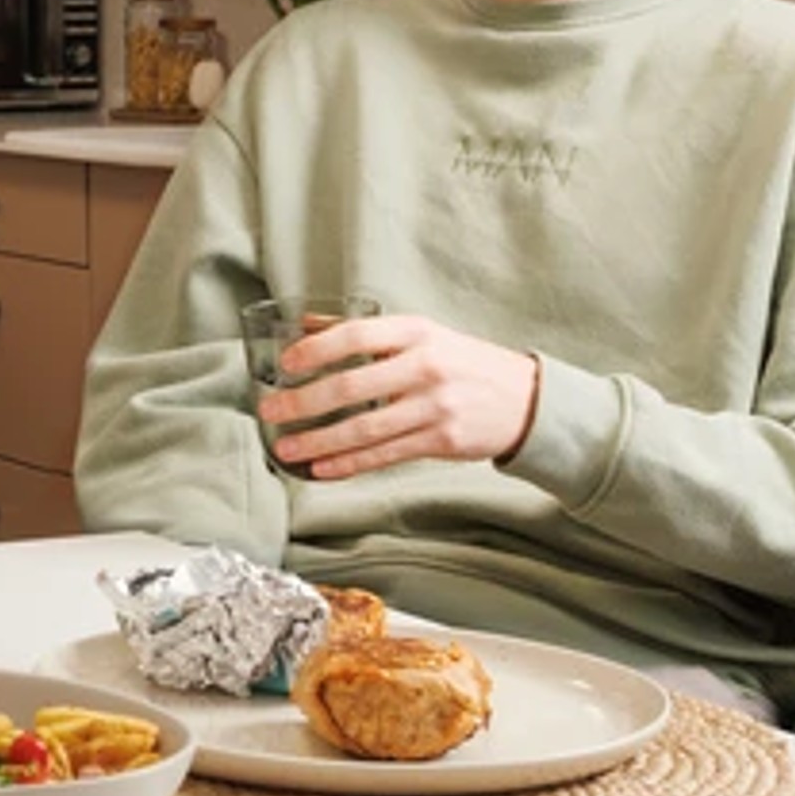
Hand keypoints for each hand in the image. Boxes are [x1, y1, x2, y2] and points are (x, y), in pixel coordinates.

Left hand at [255, 311, 542, 477]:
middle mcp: (424, 366)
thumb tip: (305, 326)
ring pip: (364, 428)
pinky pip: (385, 454)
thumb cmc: (462, 363)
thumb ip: (365, 333)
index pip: (356, 335)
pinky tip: (322, 468)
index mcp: (416, 332)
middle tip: (270, 410)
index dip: (316, 349)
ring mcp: (434, 405)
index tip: (286, 363)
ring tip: (286, 448)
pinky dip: (349, 463)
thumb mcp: (421, 335)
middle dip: (303, 402)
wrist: (524, 398)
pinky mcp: (441, 440)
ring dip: (319, 441)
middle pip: (351, 386)